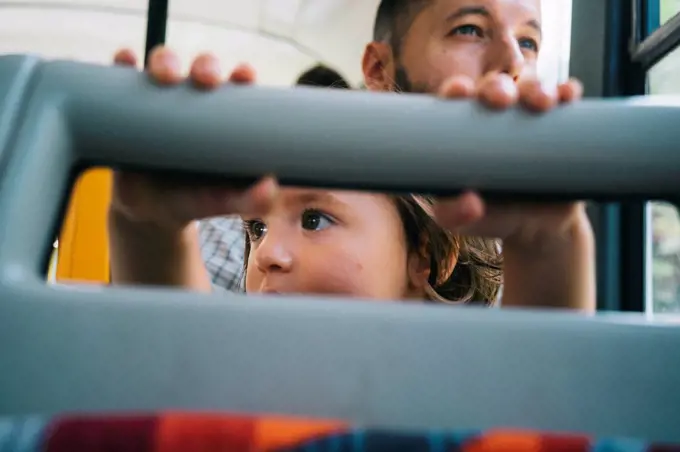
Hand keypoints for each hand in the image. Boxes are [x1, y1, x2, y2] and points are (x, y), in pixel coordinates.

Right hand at [109, 46, 278, 230]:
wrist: (151, 213)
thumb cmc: (196, 199)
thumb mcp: (224, 202)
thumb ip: (251, 200)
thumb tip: (270, 187)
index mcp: (223, 116)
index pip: (237, 86)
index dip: (242, 74)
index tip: (244, 76)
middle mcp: (194, 101)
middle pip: (203, 69)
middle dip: (206, 65)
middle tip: (206, 79)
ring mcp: (160, 99)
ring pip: (165, 65)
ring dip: (166, 60)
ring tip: (164, 75)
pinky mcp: (129, 104)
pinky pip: (124, 76)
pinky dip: (124, 63)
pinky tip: (126, 60)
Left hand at [431, 73, 587, 250]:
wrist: (538, 230)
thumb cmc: (490, 217)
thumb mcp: (462, 222)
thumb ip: (454, 216)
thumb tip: (470, 203)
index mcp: (466, 130)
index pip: (456, 100)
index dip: (456, 89)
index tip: (460, 91)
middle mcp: (498, 117)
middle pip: (495, 86)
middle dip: (497, 85)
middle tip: (501, 98)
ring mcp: (532, 118)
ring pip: (531, 87)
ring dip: (536, 86)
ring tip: (542, 102)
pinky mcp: (562, 125)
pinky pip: (565, 100)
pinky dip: (567, 92)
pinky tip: (568, 95)